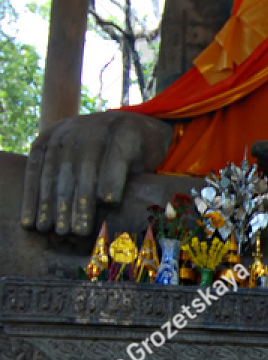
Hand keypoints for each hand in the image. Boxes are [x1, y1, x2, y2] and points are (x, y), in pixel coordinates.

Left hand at [20, 112, 174, 235]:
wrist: (143, 130)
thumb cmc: (103, 157)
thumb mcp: (75, 161)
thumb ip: (57, 180)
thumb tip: (37, 224)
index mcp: (54, 135)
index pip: (37, 167)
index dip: (34, 197)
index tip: (33, 225)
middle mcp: (73, 128)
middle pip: (61, 171)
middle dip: (58, 205)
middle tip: (60, 233)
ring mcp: (100, 126)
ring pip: (86, 168)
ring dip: (82, 201)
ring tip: (81, 229)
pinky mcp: (127, 131)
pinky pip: (116, 159)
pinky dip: (112, 180)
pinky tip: (109, 202)